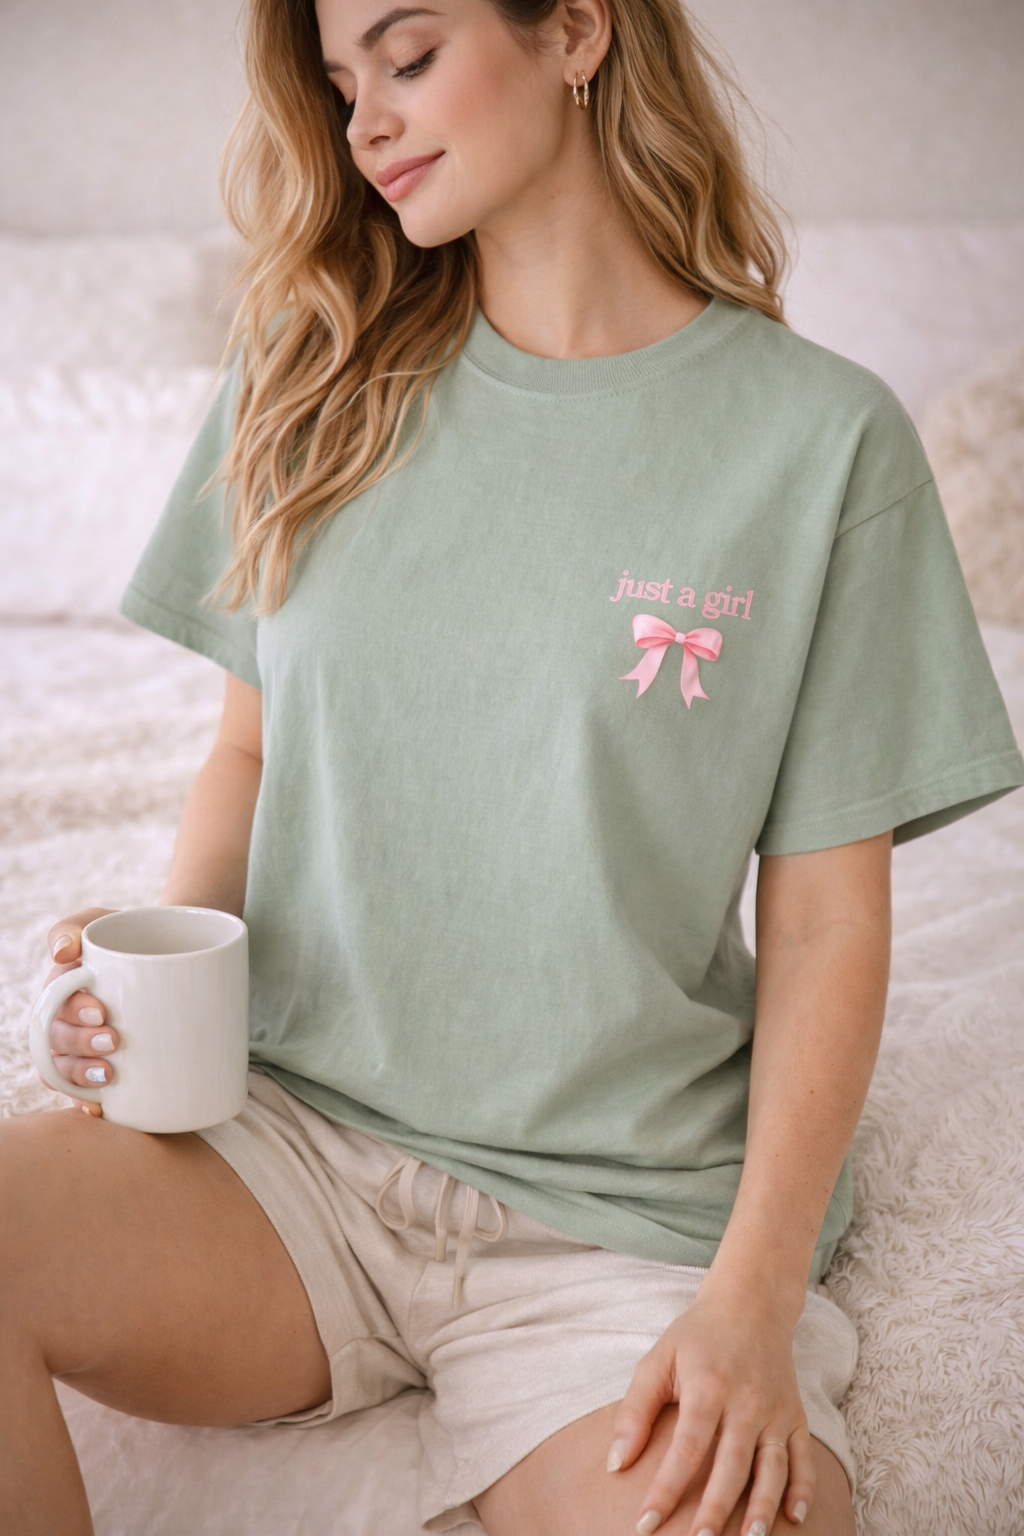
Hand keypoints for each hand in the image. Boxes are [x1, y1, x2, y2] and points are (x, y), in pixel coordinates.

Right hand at [41, 909, 119, 1115]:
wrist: (173, 949)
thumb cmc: (131, 935)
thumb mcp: (102, 922)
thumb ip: (76, 926)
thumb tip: (62, 951)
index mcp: (61, 993)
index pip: (51, 1010)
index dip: (70, 1017)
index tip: (101, 1012)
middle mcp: (68, 1023)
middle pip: (58, 1043)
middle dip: (80, 1047)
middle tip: (113, 1041)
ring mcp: (87, 1046)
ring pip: (64, 1071)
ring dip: (79, 1078)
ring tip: (108, 1075)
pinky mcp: (111, 1066)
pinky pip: (86, 1094)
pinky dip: (87, 1104)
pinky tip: (100, 1111)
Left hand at [606, 1276, 812, 1535]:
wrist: (750, 1303)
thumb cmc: (697, 1336)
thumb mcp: (658, 1360)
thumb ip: (635, 1410)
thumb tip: (615, 1464)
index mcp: (708, 1386)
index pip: (687, 1447)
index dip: (666, 1488)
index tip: (645, 1523)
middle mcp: (746, 1401)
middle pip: (732, 1464)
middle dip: (716, 1510)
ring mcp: (775, 1410)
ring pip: (772, 1467)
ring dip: (762, 1507)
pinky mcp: (796, 1415)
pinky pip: (803, 1457)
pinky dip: (802, 1488)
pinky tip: (793, 1518)